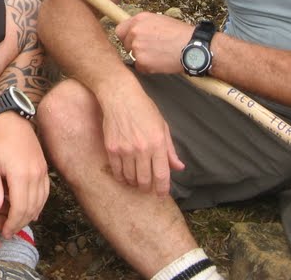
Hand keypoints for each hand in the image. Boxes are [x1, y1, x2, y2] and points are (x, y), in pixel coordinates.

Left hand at [0, 111, 48, 237]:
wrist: (10, 120)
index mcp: (20, 174)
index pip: (20, 208)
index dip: (13, 223)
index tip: (4, 232)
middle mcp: (35, 174)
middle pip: (31, 207)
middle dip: (21, 223)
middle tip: (9, 232)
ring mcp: (42, 170)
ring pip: (41, 201)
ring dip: (30, 215)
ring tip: (18, 224)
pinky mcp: (44, 168)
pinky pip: (45, 191)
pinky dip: (39, 204)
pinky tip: (32, 212)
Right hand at [98, 73, 183, 194]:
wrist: (119, 96)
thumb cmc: (143, 108)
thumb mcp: (162, 126)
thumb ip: (170, 150)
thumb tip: (179, 167)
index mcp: (157, 143)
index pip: (161, 175)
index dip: (162, 189)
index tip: (161, 194)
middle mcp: (142, 148)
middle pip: (145, 180)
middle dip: (147, 188)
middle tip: (147, 187)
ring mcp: (125, 149)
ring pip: (130, 178)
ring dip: (134, 183)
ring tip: (136, 181)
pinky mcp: (111, 148)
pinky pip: (116, 171)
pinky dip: (121, 177)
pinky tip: (124, 176)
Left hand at [115, 12, 190, 73]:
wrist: (192, 47)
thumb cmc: (180, 34)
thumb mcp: (160, 20)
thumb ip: (145, 25)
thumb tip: (136, 30)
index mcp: (139, 19)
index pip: (120, 29)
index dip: (127, 36)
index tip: (132, 40)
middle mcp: (135, 31)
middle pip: (125, 44)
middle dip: (135, 48)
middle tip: (150, 50)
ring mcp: (137, 47)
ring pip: (133, 56)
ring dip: (143, 58)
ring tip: (159, 55)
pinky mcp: (142, 61)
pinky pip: (140, 67)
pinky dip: (148, 68)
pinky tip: (160, 63)